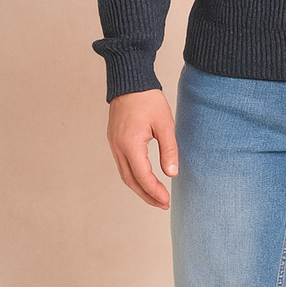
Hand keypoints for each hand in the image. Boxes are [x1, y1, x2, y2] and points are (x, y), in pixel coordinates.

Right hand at [107, 89, 176, 208]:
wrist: (129, 82)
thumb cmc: (148, 100)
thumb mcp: (165, 124)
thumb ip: (169, 150)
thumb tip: (172, 174)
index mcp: (130, 144)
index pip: (143, 176)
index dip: (155, 191)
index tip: (166, 201)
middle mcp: (118, 147)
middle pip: (131, 180)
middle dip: (147, 195)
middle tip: (162, 204)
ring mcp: (114, 144)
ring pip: (125, 174)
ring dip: (140, 188)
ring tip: (155, 196)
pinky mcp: (114, 140)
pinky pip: (122, 165)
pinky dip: (134, 176)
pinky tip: (144, 179)